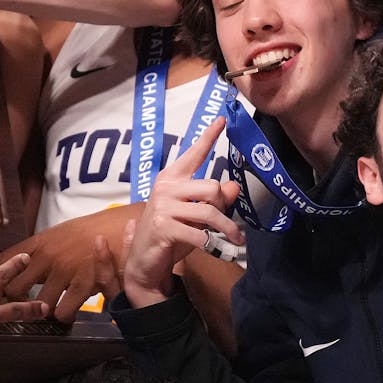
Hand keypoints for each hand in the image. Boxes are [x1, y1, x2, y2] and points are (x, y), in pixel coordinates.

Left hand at [0, 204, 142, 321]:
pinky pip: (63, 311)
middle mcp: (46, 256)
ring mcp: (64, 270)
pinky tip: (69, 311)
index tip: (0, 292)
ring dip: (43, 312)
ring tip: (50, 312)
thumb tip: (21, 267)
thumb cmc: (87, 232)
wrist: (117, 228)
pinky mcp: (83, 283)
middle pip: (14, 289)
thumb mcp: (57, 235)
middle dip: (17, 302)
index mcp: (37, 243)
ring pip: (38, 305)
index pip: (1, 262)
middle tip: (25, 308)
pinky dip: (64, 316)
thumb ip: (39, 250)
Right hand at [123, 118, 241, 308]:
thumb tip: (234, 186)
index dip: (208, 136)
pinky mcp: (163, 227)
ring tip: (236, 241)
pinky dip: (213, 245)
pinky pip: (199, 233)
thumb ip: (213, 200)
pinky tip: (217, 250)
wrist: (146, 263)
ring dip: (226, 230)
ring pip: (209, 211)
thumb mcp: (195, 216)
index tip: (221, 119)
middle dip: (224, 208)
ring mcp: (162, 207)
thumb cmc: (172, 235)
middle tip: (227, 225)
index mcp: (171, 179)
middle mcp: (165, 188)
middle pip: (211, 187)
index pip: (193, 154)